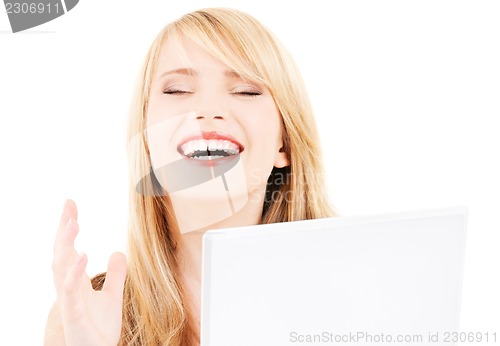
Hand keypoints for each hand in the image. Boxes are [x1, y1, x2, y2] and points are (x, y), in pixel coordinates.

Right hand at [51, 199, 126, 345]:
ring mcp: (68, 301)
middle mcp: (68, 288)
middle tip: (69, 205)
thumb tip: (118, 251)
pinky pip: (70, 292)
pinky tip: (82, 255)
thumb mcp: (113, 295)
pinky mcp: (73, 315)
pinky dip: (74, 273)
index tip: (71, 204)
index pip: (68, 249)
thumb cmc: (99, 330)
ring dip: (66, 244)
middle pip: (61, 252)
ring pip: (61, 268)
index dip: (68, 227)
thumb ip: (115, 274)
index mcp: (75, 282)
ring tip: (74, 223)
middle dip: (64, 229)